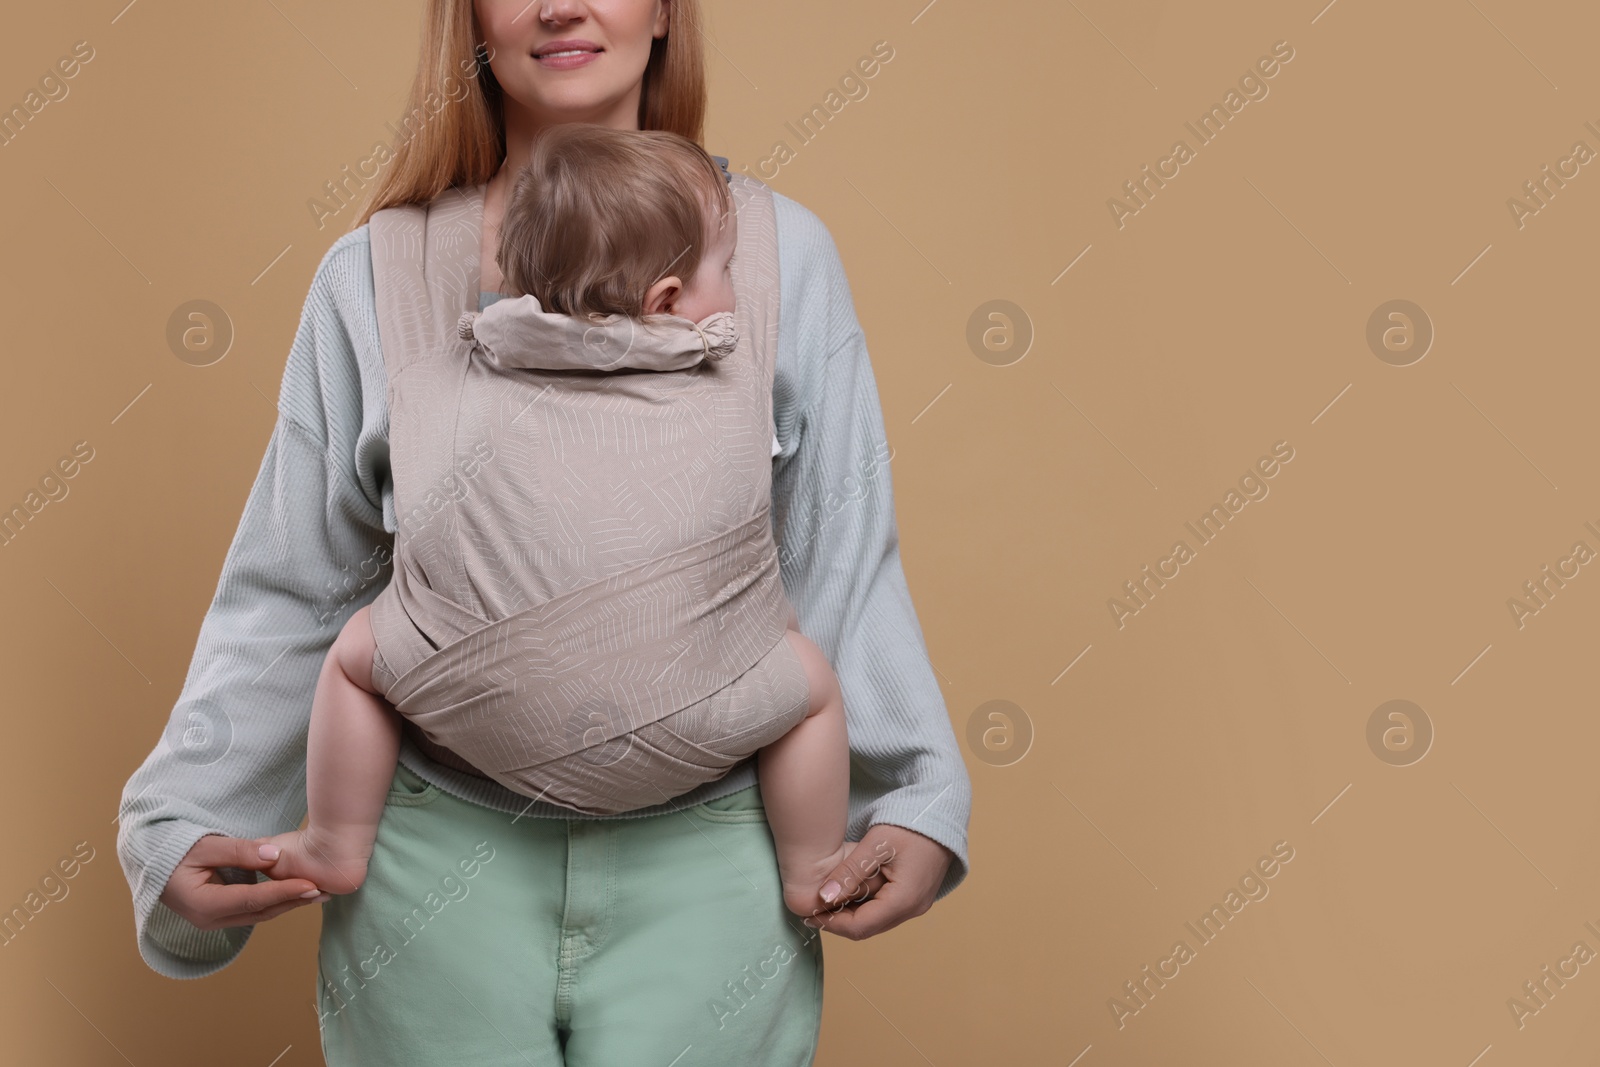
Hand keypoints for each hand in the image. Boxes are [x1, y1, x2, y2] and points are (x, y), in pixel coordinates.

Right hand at [159, 834, 328, 931]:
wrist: (150, 862)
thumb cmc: (173, 850)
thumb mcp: (205, 846)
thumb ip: (240, 852)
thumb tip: (274, 856)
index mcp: (203, 904)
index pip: (252, 900)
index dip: (283, 892)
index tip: (311, 884)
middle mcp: (210, 919)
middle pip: (260, 912)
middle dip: (293, 902)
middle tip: (324, 891)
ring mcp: (214, 920)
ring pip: (258, 914)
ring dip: (288, 904)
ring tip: (318, 893)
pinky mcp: (220, 914)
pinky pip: (252, 910)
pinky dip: (275, 901)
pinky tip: (295, 892)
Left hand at [803, 824, 953, 940]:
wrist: (942, 814)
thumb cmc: (911, 825)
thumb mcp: (876, 845)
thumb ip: (849, 872)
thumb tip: (823, 897)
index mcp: (904, 900)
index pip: (860, 926)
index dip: (831, 923)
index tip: (808, 915)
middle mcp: (912, 909)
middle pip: (868, 928)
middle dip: (838, 921)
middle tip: (813, 909)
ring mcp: (916, 904)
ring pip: (875, 920)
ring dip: (850, 914)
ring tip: (826, 899)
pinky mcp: (915, 896)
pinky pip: (885, 910)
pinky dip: (864, 905)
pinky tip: (848, 891)